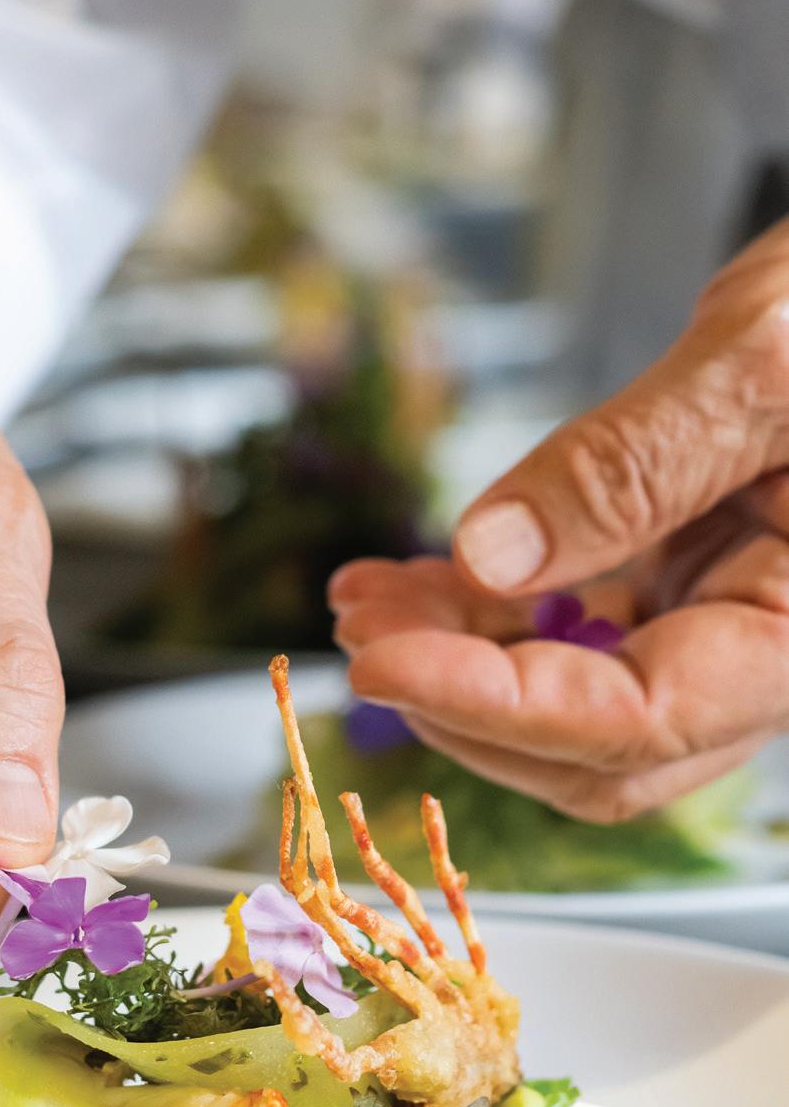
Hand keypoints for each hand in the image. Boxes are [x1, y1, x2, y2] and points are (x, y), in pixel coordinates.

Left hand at [332, 219, 788, 821]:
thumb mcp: (760, 361)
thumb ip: (634, 465)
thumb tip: (493, 553)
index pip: (639, 720)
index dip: (495, 706)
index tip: (379, 663)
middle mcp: (771, 650)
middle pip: (599, 744)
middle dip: (462, 700)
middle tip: (358, 632)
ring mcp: (730, 619)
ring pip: (579, 695)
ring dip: (462, 659)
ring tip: (365, 599)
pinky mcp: (697, 579)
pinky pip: (587, 631)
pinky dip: (497, 614)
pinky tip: (421, 578)